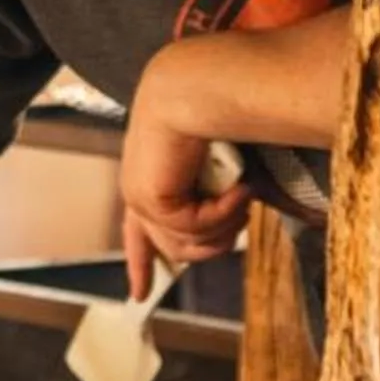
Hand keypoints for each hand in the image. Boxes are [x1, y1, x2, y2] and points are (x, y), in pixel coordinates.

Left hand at [121, 59, 251, 295]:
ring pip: (189, 247)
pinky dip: (227, 211)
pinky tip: (240, 185)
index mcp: (145, 182)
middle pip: (176, 252)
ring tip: (242, 194)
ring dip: (227, 227)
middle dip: (216, 241)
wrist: (198, 85)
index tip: (138, 295)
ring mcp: (140, 197)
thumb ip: (209, 199)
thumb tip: (224, 235)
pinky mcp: (150, 198)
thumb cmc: (212, 116)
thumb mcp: (213, 168)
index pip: (136, 234)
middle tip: (242, 213)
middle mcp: (137, 192)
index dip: (140, 265)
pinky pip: (197, 228)